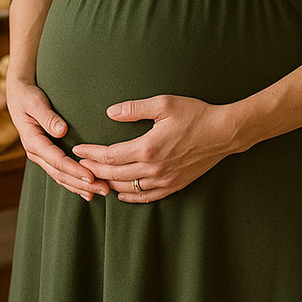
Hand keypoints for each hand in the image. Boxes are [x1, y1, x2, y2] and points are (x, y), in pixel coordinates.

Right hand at [6, 76, 109, 201]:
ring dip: (80, 186)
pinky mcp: (46, 155)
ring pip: (60, 177)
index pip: (56, 160)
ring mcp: (41, 156)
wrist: (18, 95)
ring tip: (101, 192)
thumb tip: (61, 131)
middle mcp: (36, 152)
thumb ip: (47, 116)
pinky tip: (87, 190)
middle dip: (82, 183)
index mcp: (32, 141)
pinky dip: (74, 182)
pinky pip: (60, 173)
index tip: (91, 175)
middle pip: (60, 174)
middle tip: (104, 189)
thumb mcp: (35, 102)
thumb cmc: (27, 96)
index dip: (74, 169)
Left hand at [72, 94, 233, 202]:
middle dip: (93, 170)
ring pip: (127, 188)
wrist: (224, 132)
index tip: (78, 150)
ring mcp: (164, 179)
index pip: (109, 156)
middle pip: (113, 175)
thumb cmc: (195, 114)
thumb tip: (110, 112)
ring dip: (108, 184)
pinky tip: (121, 194)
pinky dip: (130, 197)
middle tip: (79, 164)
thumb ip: (134, 108)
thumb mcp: (163, 104)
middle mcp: (153, 168)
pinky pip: (146, 197)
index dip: (90, 153)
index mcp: (147, 148)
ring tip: (94, 177)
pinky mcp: (174, 184)